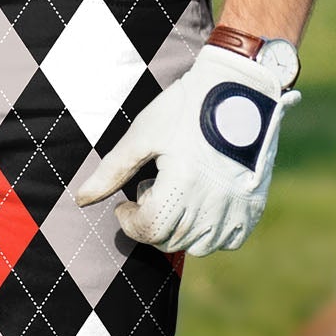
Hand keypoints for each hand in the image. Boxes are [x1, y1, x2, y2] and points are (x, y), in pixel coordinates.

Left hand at [74, 39, 300, 256]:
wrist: (239, 88)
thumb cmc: (186, 107)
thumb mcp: (143, 134)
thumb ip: (112, 171)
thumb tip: (82, 200)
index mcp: (182, 183)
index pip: (149, 229)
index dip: (128, 222)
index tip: (125, 204)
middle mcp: (212, 202)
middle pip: (170, 240)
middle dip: (150, 223)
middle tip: (150, 191)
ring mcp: (237, 206)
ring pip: (199, 246)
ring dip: (178, 231)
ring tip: (176, 196)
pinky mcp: (254, 205)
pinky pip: (230, 240)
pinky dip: (211, 233)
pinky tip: (201, 205)